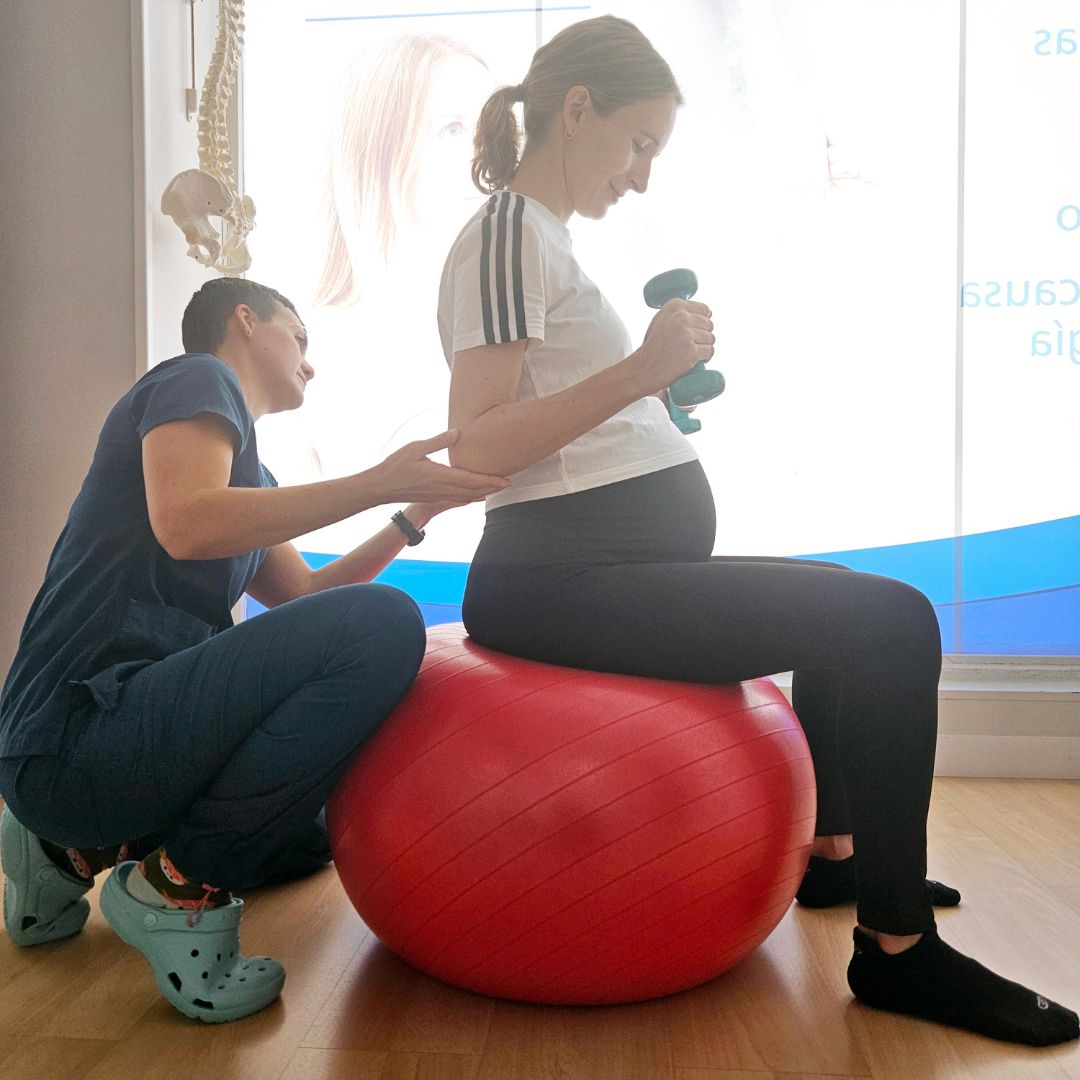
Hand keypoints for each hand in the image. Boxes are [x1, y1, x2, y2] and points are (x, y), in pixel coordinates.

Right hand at [368, 430, 508, 505]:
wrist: (380, 487)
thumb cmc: (395, 466)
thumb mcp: (415, 448)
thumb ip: (437, 441)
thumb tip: (457, 433)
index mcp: (440, 475)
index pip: (471, 480)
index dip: (490, 480)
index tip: (505, 479)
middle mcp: (442, 488)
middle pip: (473, 491)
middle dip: (492, 487)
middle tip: (508, 483)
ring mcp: (438, 495)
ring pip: (466, 497)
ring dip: (483, 493)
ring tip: (496, 488)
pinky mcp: (433, 497)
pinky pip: (457, 499)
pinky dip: (470, 498)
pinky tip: (474, 496)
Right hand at [635, 299, 714, 392]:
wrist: (643, 369)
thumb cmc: (653, 346)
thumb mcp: (661, 320)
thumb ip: (680, 313)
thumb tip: (709, 312)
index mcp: (674, 306)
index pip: (705, 310)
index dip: (701, 322)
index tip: (691, 332)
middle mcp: (681, 317)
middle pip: (709, 325)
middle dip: (702, 336)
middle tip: (686, 345)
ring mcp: (686, 334)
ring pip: (711, 339)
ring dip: (703, 348)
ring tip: (687, 353)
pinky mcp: (691, 351)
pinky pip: (710, 351)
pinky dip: (704, 358)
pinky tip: (692, 360)